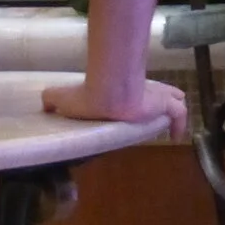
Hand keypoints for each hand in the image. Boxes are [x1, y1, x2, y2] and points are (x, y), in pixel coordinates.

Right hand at [42, 73, 188, 142]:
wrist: (105, 95)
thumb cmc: (86, 97)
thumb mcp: (61, 98)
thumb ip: (52, 99)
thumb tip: (45, 104)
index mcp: (118, 88)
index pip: (131, 89)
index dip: (133, 96)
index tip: (132, 107)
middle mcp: (139, 89)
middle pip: (155, 91)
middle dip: (158, 99)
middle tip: (156, 111)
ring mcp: (154, 96)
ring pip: (171, 98)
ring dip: (170, 108)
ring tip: (168, 122)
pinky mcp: (163, 104)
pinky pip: (178, 113)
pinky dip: (179, 124)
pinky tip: (176, 136)